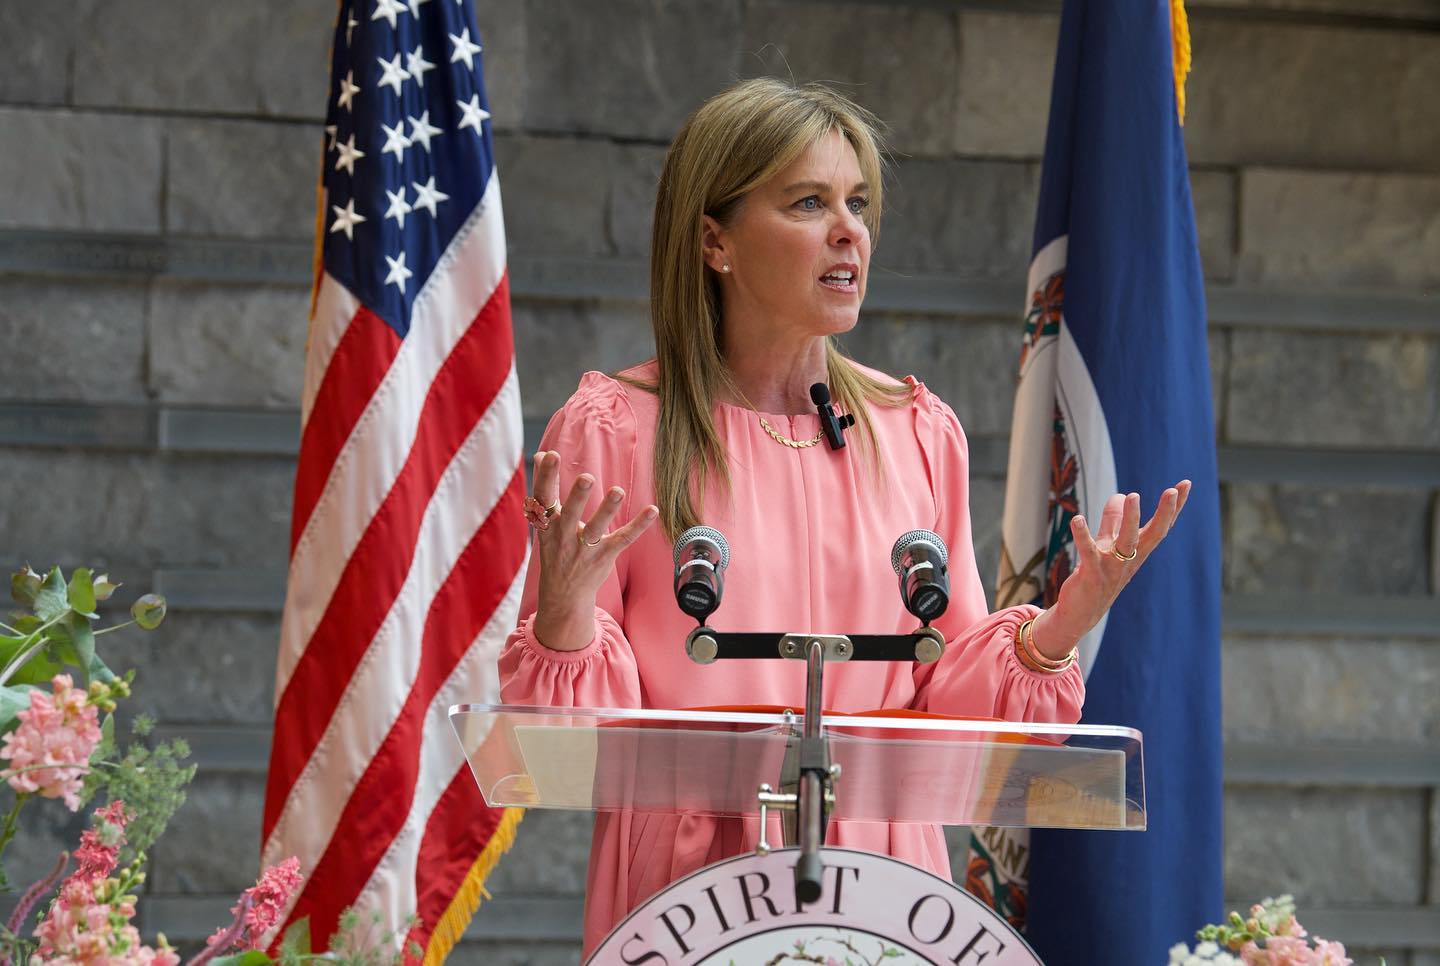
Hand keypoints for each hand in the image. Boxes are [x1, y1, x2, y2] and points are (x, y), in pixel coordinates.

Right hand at [527, 450, 657, 650]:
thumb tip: (540, 454)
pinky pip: (623, 539)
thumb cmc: (555, 548)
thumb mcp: (544, 522)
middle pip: (569, 514)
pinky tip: (652, 510)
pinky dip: (638, 525)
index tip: (549, 455)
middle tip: (587, 478)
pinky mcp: (605, 556)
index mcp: (546, 525)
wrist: (563, 594)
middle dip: (577, 496)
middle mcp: (564, 536)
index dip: (545, 477)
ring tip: (618, 491)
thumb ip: (545, 489)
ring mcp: (585, 548)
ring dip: (607, 510)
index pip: (543, 498)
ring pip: (596, 528)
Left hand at [1030, 480, 1191, 659]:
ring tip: (1132, 496)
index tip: (1185, 484)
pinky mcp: (1090, 576)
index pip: (1160, 527)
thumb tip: (1121, 494)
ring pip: (1125, 542)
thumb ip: (1112, 522)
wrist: (1080, 614)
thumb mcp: (1107, 546)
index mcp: (1136, 553)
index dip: (1174, 507)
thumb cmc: (1097, 577)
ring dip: (1129, 519)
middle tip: (1171, 491)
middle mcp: (1129, 560)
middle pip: (1152, 535)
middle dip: (1164, 513)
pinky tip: (1077, 519)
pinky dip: (1082, 535)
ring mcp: (1111, 569)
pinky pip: (1088, 552)